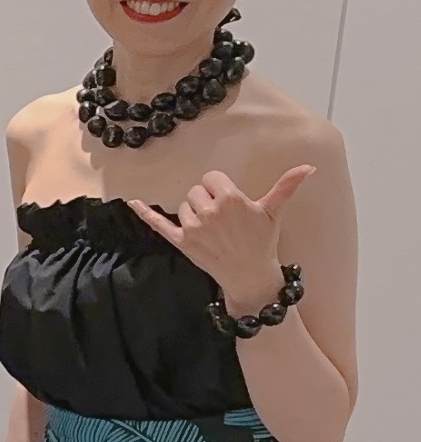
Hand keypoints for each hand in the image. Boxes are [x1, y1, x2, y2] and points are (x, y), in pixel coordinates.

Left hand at [127, 166, 312, 313]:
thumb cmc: (262, 240)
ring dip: (192, 212)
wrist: (250, 274)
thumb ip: (286, 186)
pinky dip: (145, 213)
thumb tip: (309, 167)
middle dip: (205, 198)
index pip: (211, 178)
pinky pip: (158, 224)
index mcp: (229, 199)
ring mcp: (193, 228)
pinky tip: (132, 202)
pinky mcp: (181, 242)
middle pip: (195, 190)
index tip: (227, 199)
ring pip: (182, 206)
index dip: (218, 187)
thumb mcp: (273, 211)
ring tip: (211, 227)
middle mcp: (208, 211)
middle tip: (221, 216)